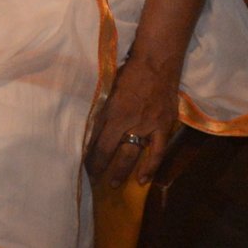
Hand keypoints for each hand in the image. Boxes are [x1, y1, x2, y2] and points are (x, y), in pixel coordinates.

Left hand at [85, 55, 179, 188]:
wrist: (157, 63)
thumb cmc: (129, 72)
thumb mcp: (109, 88)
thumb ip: (102, 109)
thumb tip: (91, 127)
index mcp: (114, 111)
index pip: (99, 141)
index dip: (91, 155)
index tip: (84, 164)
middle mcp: (131, 122)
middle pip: (113, 151)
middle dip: (102, 167)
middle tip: (94, 179)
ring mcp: (149, 126)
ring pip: (133, 155)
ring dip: (122, 171)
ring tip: (113, 184)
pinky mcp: (164, 127)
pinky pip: (157, 152)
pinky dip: (150, 167)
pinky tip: (143, 180)